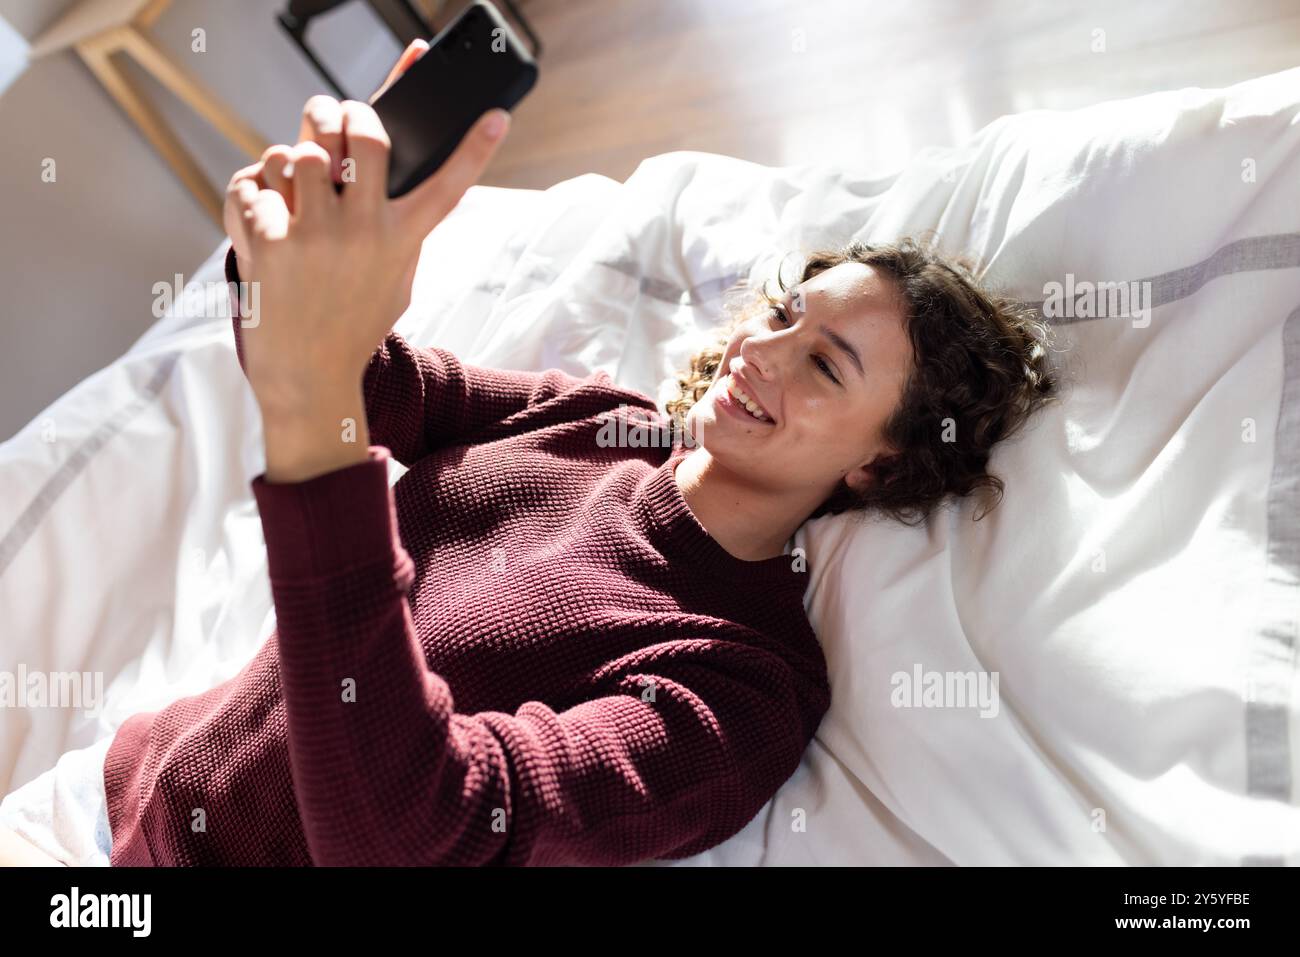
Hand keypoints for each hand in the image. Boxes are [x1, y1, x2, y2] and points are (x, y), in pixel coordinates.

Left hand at [222, 42, 510, 480]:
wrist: (308, 377)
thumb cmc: (352, 324)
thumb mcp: (395, 281)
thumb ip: (395, 230)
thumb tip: (372, 165)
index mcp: (402, 241)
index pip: (448, 187)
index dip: (475, 149)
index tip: (496, 117)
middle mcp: (364, 233)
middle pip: (363, 135)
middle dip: (342, 114)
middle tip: (332, 117)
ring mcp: (316, 235)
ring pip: (298, 151)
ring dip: (287, 156)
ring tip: (287, 179)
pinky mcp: (270, 242)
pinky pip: (252, 182)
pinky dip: (249, 190)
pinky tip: (259, 213)